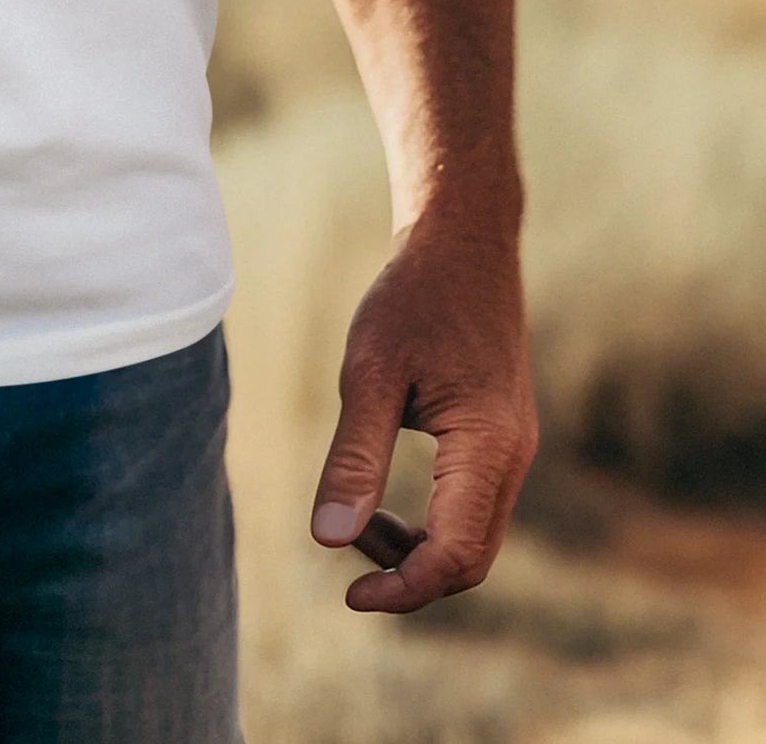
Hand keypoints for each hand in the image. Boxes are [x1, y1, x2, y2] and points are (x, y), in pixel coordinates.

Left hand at [311, 211, 536, 612]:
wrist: (463, 246)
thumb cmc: (413, 300)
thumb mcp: (369, 373)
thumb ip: (355, 457)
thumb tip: (328, 540)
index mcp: (488, 447)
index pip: (456, 555)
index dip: (404, 590)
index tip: (349, 596)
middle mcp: (513, 458)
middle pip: (470, 560)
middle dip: (407, 575)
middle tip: (343, 560)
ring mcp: (513, 451)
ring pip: (472, 539)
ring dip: (415, 550)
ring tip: (355, 517)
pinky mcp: (500, 442)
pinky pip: (471, 510)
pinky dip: (428, 524)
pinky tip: (380, 502)